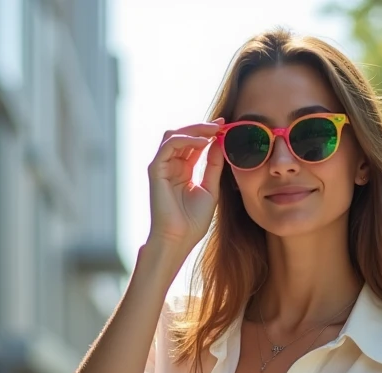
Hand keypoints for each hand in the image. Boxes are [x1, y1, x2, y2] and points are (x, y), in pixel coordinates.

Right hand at [147, 119, 225, 258]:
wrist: (179, 239)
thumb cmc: (193, 221)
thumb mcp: (210, 188)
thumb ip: (213, 165)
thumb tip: (219, 142)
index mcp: (183, 171)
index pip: (193, 144)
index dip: (208, 133)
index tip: (225, 126)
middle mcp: (170, 166)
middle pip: (183, 135)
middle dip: (202, 127)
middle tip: (220, 124)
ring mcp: (161, 167)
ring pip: (174, 135)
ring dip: (194, 130)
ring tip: (213, 131)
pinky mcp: (155, 170)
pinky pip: (169, 145)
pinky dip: (186, 140)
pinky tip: (203, 143)